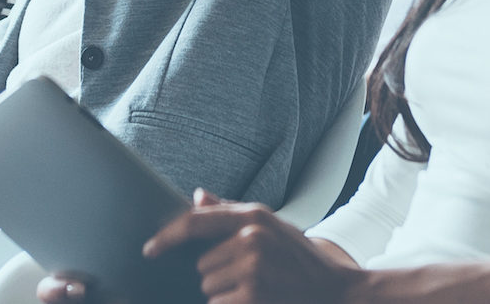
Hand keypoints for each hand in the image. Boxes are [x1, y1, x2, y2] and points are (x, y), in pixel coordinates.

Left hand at [152, 190, 361, 303]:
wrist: (339, 293)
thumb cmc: (302, 261)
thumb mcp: (272, 227)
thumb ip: (231, 212)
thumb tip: (197, 196)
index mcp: (254, 216)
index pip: (195, 222)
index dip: (167, 237)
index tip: (150, 249)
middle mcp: (251, 237)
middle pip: (203, 264)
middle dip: (218, 274)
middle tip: (252, 278)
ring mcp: (252, 268)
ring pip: (209, 287)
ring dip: (225, 295)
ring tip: (258, 291)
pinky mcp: (252, 296)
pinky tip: (258, 303)